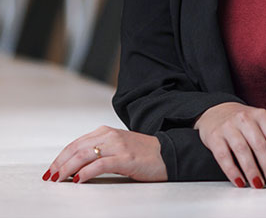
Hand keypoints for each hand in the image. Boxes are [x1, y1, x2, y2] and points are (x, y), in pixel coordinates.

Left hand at [43, 125, 165, 182]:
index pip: (76, 143)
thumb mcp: (118, 147)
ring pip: (84, 155)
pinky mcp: (126, 159)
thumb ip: (99, 151)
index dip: (61, 157)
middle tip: (51, 176)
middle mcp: (110, 136)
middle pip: (77, 148)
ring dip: (68, 169)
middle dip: (60, 164)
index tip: (52, 170)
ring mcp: (118, 146)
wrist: (167, 154)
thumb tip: (75, 166)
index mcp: (107, 132)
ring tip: (59, 179)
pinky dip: (86, 173)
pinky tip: (78, 180)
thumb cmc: (142, 153)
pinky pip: (100, 165)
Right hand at [194, 102, 265, 189]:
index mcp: (261, 116)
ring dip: (252, 171)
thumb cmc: (243, 123)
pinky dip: (232, 171)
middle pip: (261, 146)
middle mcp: (246, 119)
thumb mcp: (261, 127)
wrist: (216, 112)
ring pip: (243, 151)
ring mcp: (229, 127)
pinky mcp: (215, 136)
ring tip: (259, 185)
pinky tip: (240, 181)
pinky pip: (224, 156)